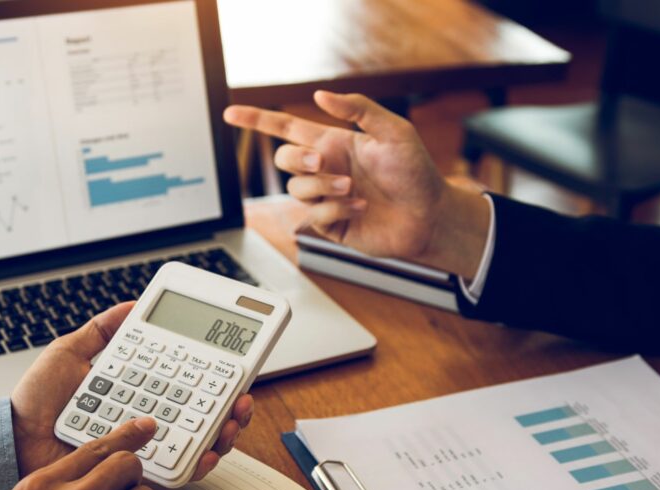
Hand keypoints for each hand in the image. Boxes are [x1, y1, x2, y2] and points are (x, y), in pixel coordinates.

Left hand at [9, 301, 253, 478]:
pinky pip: (178, 470)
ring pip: (199, 442)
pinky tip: (207, 449)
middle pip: (203, 413)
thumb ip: (101, 331)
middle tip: (241, 395)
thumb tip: (131, 304)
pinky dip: (199, 461)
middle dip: (232, 405)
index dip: (212, 373)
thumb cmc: (37, 404)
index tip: (230, 360)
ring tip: (230, 420)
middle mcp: (147, 419)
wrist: (15, 441)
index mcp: (136, 390)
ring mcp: (145, 447)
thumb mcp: (69, 354)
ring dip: (224, 432)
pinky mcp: (137, 472)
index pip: (185, 382)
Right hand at [224, 91, 490, 277]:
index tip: (230, 114)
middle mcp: (326, 169)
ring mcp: (326, 198)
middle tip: (322, 161)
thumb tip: (321, 95)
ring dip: (322, 187)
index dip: (256, 120)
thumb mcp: (394, 131)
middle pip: (285, 159)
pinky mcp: (330, 224)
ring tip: (353, 190)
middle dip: (298, 159)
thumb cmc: (417, 172)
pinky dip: (335, 210)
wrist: (429, 216)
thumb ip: (358, 109)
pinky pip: (314, 215)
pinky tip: (360, 208)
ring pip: (297, 189)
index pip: (285, 128)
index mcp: (334, 143)